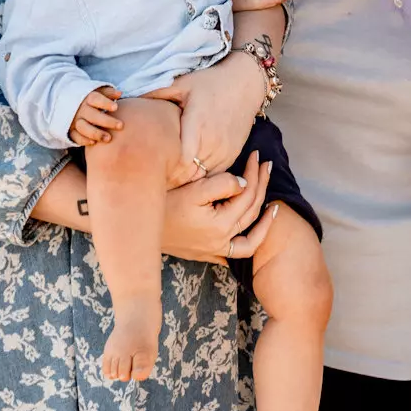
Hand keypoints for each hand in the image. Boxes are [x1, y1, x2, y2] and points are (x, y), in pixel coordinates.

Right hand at [68, 87, 122, 145]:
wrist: (71, 106)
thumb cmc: (93, 100)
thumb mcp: (99, 92)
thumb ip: (108, 93)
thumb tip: (119, 93)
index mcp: (88, 98)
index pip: (95, 98)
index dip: (105, 103)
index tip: (116, 108)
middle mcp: (81, 109)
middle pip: (92, 115)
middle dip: (106, 121)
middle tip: (120, 126)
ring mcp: (75, 121)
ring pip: (83, 127)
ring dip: (96, 133)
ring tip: (109, 138)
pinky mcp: (71, 131)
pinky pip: (75, 137)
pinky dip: (83, 140)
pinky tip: (94, 143)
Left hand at [152, 51, 264, 181]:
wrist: (246, 84)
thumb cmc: (210, 82)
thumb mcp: (182, 83)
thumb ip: (156, 93)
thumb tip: (126, 97)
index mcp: (197, 123)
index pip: (179, 160)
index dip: (164, 168)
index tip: (147, 168)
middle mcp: (213, 140)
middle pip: (188, 173)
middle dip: (170, 179)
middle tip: (149, 181)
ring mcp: (225, 150)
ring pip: (201, 178)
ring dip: (184, 182)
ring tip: (164, 182)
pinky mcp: (233, 155)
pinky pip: (214, 176)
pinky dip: (199, 179)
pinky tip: (184, 177)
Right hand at [160, 153, 279, 263]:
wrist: (137, 228)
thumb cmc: (162, 205)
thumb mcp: (192, 190)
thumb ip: (221, 184)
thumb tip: (243, 183)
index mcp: (220, 224)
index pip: (247, 194)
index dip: (253, 173)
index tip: (256, 155)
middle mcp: (221, 241)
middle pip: (252, 212)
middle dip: (262, 186)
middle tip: (266, 166)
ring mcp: (213, 250)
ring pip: (250, 241)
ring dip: (264, 223)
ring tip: (274, 208)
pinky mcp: (205, 254)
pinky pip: (233, 254)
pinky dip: (247, 243)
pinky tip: (251, 234)